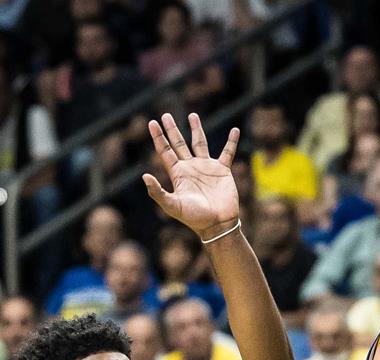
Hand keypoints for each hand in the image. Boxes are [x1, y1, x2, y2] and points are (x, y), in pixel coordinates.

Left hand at [142, 112, 241, 239]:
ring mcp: (206, 168)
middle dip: (172, 129)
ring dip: (196, 129)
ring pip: (200, 143)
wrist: (217, 225)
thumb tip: (144, 176)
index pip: (165, 151)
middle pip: (179, 143)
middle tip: (165, 115)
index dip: (158, 137)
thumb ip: (158, 192)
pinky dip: (232, 142)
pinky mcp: (222, 171)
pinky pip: (228, 152)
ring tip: (192, 115)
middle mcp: (191, 167)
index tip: (152, 123)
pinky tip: (235, 130)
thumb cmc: (194, 218)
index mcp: (178, 173)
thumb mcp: (173, 206)